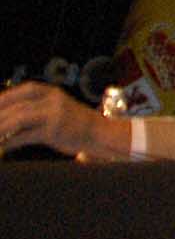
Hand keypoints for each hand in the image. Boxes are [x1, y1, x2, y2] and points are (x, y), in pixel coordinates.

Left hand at [0, 80, 127, 157]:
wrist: (100, 133)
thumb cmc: (74, 124)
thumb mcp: (56, 109)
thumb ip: (35, 109)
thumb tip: (8, 116)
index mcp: (52, 92)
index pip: (23, 90)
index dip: (5, 98)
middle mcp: (52, 100)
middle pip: (17, 106)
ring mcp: (54, 114)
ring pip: (18, 119)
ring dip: (0, 129)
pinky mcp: (53, 131)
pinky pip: (25, 136)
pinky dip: (10, 143)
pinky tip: (2, 148)